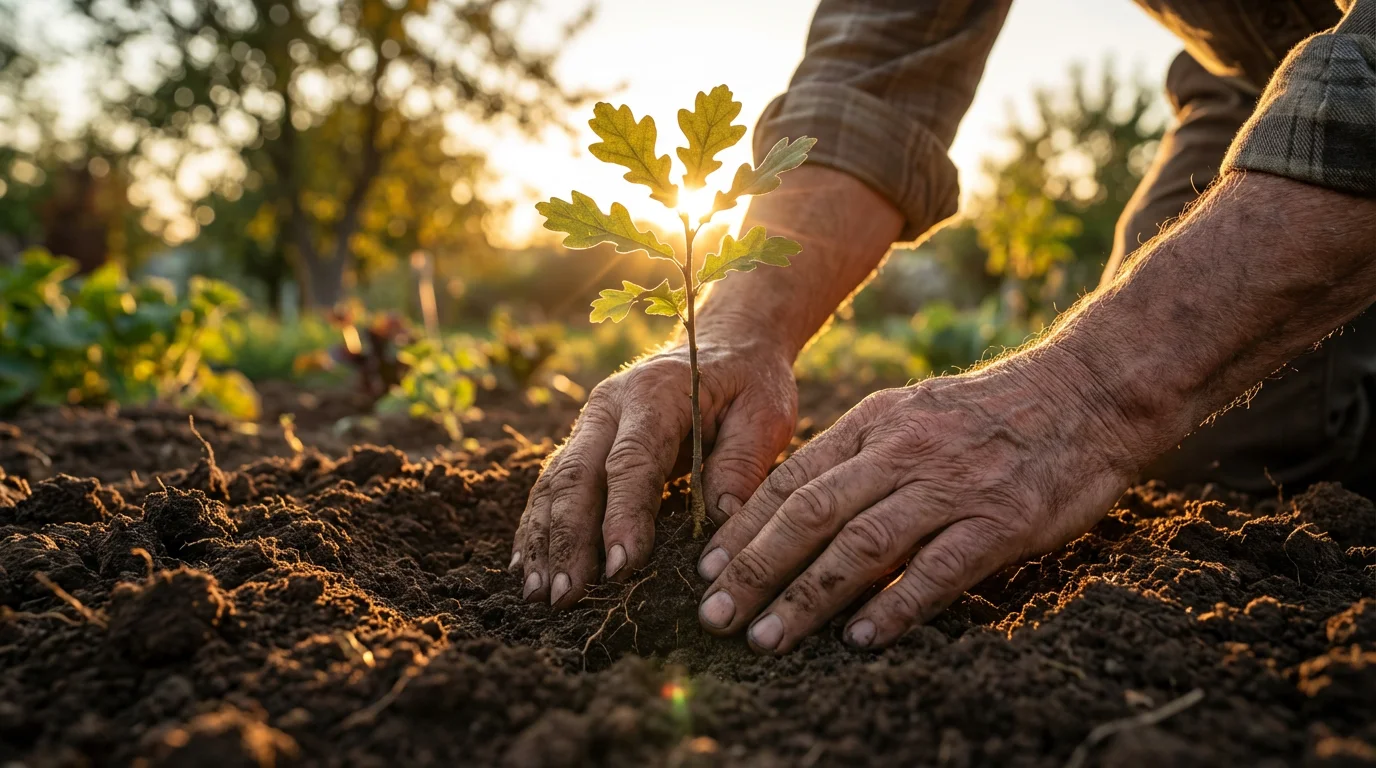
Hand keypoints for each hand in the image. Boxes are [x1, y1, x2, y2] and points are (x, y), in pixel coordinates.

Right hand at [512, 337, 795, 608]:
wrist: (726, 342)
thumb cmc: (751, 382)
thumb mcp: (765, 413)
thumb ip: (742, 462)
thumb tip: (720, 518)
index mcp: (655, 394)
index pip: (631, 461)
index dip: (623, 516)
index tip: (621, 569)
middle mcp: (609, 406)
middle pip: (578, 476)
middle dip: (568, 541)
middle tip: (565, 597)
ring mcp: (590, 422)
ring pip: (555, 485)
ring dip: (545, 542)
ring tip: (541, 596)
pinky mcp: (585, 441)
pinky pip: (554, 487)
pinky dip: (539, 529)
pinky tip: (530, 571)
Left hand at [694, 348, 1142, 651]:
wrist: (1091, 390)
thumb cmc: (995, 409)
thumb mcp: (915, 409)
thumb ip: (861, 451)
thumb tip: (798, 502)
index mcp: (876, 423)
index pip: (792, 478)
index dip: (745, 527)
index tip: (706, 568)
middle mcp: (903, 451)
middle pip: (810, 514)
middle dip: (755, 569)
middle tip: (714, 615)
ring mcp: (951, 485)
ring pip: (861, 545)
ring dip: (807, 596)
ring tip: (767, 637)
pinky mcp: (1000, 521)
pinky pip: (937, 569)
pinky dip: (895, 606)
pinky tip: (860, 638)